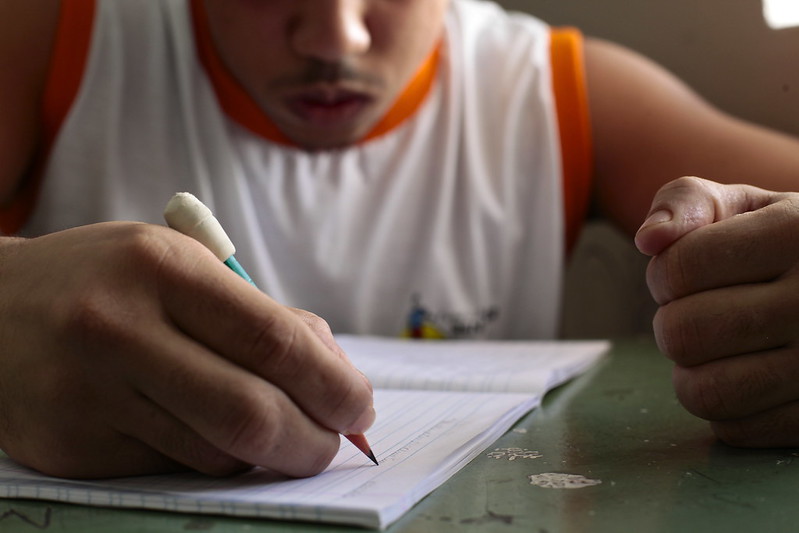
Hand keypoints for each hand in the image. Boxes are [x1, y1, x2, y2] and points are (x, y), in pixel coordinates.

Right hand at [0, 222, 373, 477]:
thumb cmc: (111, 281)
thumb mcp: (185, 266)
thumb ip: (263, 316)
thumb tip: (337, 374)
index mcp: (162, 269)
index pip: (276, 341)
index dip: (335, 385)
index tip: (361, 406)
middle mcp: (118, 329)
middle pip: (252, 413)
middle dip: (314, 440)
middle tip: (334, 441)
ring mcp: (87, 395)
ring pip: (217, 453)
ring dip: (265, 453)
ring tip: (272, 429)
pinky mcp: (69, 447)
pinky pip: (172, 469)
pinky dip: (211, 457)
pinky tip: (204, 429)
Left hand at [635, 176, 798, 446]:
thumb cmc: (784, 244)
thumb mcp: (745, 205)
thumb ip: (686, 202)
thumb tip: (649, 239)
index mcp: (797, 233)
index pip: (678, 269)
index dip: (664, 274)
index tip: (688, 272)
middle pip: (682, 335)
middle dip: (674, 322)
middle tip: (703, 311)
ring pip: (704, 392)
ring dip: (692, 370)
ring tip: (720, 346)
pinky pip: (734, 429)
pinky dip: (726, 407)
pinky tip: (750, 374)